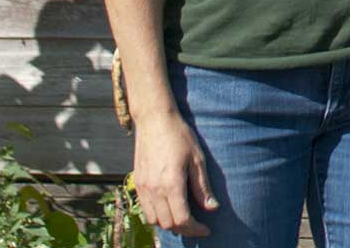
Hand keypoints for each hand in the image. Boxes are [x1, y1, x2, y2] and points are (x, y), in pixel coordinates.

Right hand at [132, 109, 217, 237]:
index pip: (182, 219)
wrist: (154, 120)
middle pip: (168, 224)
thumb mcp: (197, 159)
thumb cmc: (179, 136)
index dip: (196, 229)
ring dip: (169, 224)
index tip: (207, 229)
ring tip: (184, 218)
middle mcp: (154, 190)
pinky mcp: (137, 183)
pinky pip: (145, 209)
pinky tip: (169, 208)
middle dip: (185, 229)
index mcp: (171, 184)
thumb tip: (212, 208)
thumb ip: (202, 186)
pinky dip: (157, 216)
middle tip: (198, 226)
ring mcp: (143, 187)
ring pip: (154, 220)